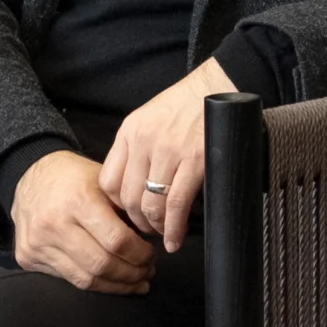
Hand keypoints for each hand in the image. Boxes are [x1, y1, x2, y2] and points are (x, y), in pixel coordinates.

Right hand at [11, 150, 155, 293]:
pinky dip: (94, 283)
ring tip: (135, 282)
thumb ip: (127, 208)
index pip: (116, 240)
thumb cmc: (75, 177)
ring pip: (85, 279)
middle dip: (132, 274)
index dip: (140, 254)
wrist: (29, 176)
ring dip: (116, 286)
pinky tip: (109, 281)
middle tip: (148, 272)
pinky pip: (68, 279)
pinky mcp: (27, 257)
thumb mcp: (105, 180)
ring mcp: (38, 243)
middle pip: (101, 264)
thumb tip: (154, 238)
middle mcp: (54, 224)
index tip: (152, 255)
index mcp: (78, 201)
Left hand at [98, 57, 234, 252]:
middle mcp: (144, 142)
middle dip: (137, 222)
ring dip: (156, 227)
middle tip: (148, 231)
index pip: (108, 181)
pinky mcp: (195, 161)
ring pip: (150, 205)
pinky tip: (175, 238)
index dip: (117, 206)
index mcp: (130, 132)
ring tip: (163, 235)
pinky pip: (176, 204)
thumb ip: (136, 148)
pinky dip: (174, 227)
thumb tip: (133, 186)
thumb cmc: (186, 105)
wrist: (217, 88)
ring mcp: (169, 152)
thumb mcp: (148, 119)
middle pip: (128, 198)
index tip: (128, 215)